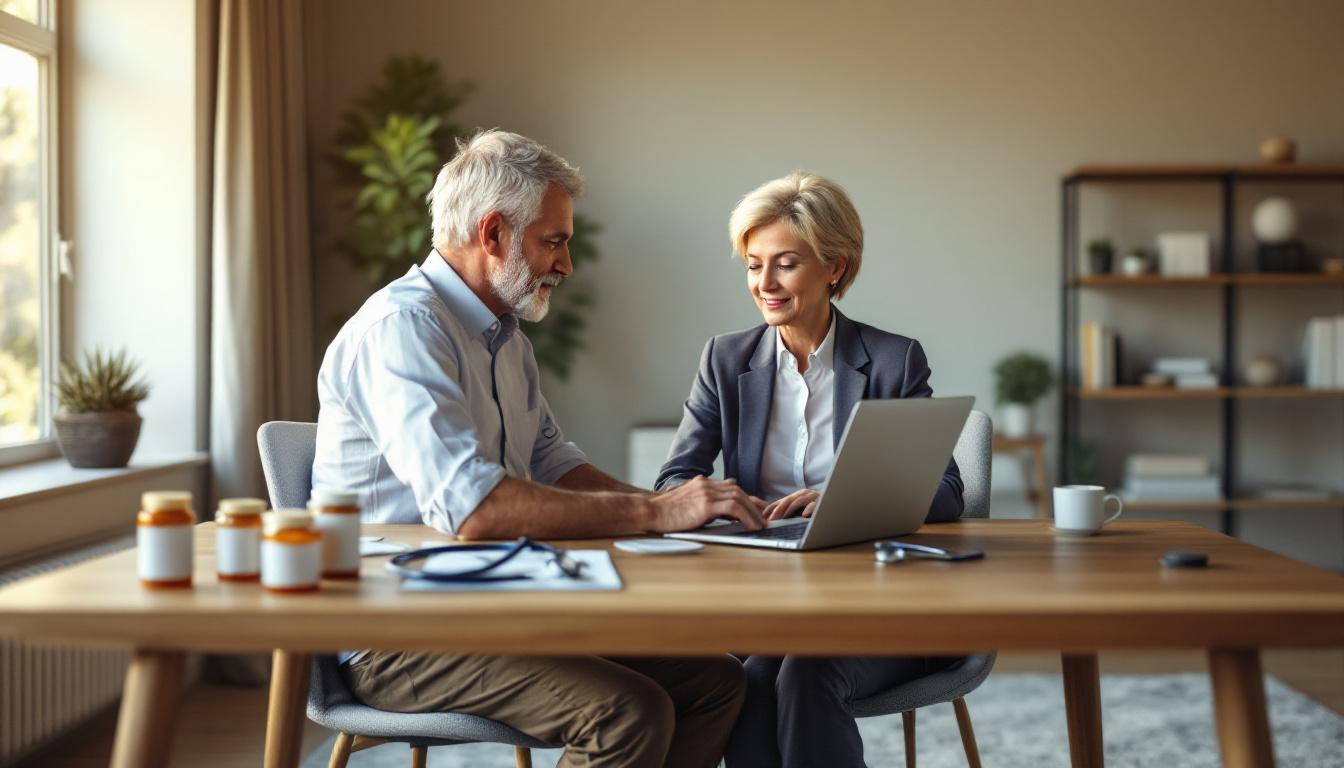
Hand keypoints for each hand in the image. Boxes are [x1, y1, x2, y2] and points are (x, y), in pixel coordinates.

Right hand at [647, 476, 766, 531]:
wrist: (650, 510)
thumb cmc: (666, 512)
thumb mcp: (688, 503)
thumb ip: (704, 503)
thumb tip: (722, 513)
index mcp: (703, 483)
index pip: (732, 488)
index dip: (748, 498)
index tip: (759, 507)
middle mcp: (707, 484)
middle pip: (739, 491)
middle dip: (755, 505)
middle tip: (765, 517)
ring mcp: (707, 493)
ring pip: (740, 498)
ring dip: (754, 512)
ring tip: (762, 525)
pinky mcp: (706, 504)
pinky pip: (734, 509)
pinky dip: (747, 517)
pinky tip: (752, 526)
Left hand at [763, 489, 819, 520]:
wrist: (836, 504)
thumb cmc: (816, 509)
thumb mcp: (801, 510)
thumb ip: (789, 513)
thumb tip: (771, 520)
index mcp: (797, 496)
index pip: (780, 502)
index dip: (770, 508)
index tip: (762, 516)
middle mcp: (803, 494)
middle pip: (787, 501)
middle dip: (778, 510)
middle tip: (771, 519)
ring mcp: (813, 496)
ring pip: (799, 501)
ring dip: (790, 509)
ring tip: (783, 517)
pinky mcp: (823, 500)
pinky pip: (815, 504)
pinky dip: (810, 508)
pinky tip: (805, 515)